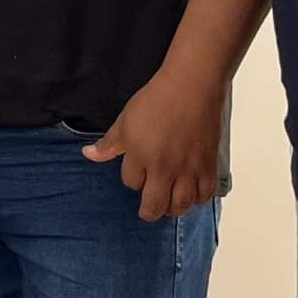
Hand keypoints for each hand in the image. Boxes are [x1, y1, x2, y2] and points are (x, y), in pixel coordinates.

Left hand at [81, 70, 222, 222]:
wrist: (192, 86)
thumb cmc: (157, 100)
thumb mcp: (125, 120)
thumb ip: (109, 143)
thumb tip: (88, 154)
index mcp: (140, 155)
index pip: (131, 182)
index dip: (132, 180)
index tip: (137, 173)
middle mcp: (164, 167)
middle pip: (154, 205)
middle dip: (148, 211)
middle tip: (148, 209)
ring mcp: (188, 168)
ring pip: (181, 204)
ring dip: (173, 209)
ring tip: (169, 204)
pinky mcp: (209, 164)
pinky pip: (205, 193)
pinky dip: (198, 199)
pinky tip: (192, 194)